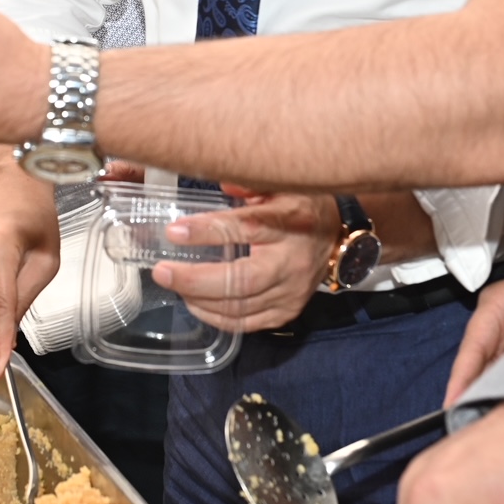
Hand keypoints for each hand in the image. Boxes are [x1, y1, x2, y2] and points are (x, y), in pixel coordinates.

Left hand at [151, 186, 338, 332]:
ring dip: (200, 299)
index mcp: (290, 222)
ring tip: (173, 285)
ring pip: (240, 306)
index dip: (207, 232)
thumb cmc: (303, 207)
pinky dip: (217, 317)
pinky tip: (195, 304)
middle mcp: (292, 261)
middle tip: (163, 272)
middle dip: (196, 280)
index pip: (244, 229)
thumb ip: (249, 183)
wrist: (340, 240)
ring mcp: (292, 292)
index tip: (174, 232)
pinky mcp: (288, 311)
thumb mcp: (281, 184)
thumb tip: (220, 180)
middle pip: (240, 280)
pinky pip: (247, 323)